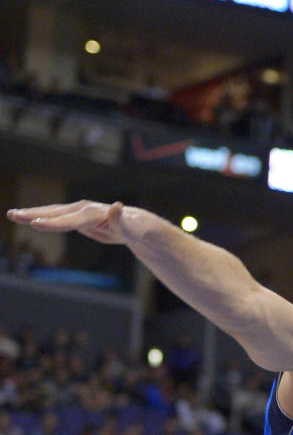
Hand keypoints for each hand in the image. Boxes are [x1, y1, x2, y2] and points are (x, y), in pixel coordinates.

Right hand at [7, 200, 146, 244]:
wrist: (138, 224)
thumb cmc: (137, 228)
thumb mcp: (132, 228)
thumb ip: (122, 221)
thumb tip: (117, 206)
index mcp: (95, 213)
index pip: (71, 220)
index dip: (54, 223)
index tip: (35, 224)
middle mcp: (84, 209)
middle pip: (57, 213)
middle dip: (35, 214)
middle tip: (13, 215)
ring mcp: (79, 212)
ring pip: (53, 212)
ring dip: (33, 213)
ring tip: (12, 214)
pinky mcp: (77, 217)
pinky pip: (56, 216)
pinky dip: (41, 216)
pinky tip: (27, 218)